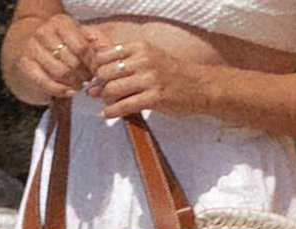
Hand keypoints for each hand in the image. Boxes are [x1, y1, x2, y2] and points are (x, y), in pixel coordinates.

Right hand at [14, 14, 102, 99]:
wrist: (27, 46)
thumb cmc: (60, 45)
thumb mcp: (77, 38)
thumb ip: (94, 44)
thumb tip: (107, 58)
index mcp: (60, 22)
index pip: (82, 47)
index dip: (92, 64)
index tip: (97, 73)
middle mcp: (44, 32)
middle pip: (72, 61)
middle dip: (83, 75)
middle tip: (87, 81)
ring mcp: (32, 48)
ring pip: (60, 72)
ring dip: (73, 84)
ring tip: (79, 86)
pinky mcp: (25, 65)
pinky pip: (46, 83)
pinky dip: (61, 90)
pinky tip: (69, 92)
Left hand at [88, 37, 210, 118]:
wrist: (199, 86)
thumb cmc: (171, 74)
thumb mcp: (150, 58)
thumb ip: (126, 63)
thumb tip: (96, 77)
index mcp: (140, 47)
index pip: (105, 55)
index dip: (97, 68)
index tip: (98, 78)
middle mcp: (143, 60)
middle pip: (105, 73)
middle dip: (99, 85)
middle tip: (100, 93)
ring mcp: (149, 79)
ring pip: (111, 89)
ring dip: (104, 99)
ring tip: (107, 103)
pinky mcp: (154, 98)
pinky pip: (123, 106)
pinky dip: (111, 112)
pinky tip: (107, 114)